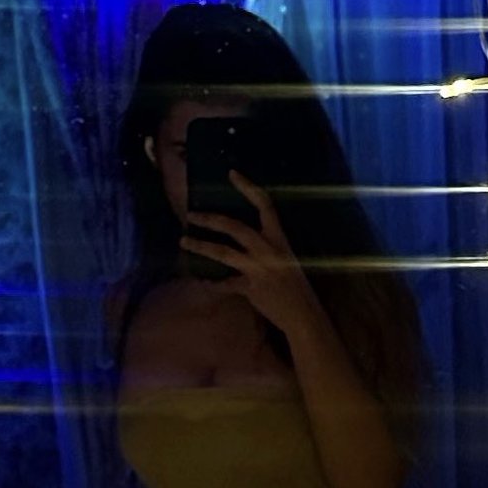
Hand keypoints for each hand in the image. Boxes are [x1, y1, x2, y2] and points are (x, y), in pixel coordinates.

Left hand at [180, 171, 316, 333]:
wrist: (304, 314)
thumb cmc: (295, 286)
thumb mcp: (285, 258)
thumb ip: (266, 247)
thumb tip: (243, 239)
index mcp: (280, 239)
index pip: (265, 205)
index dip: (248, 187)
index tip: (231, 174)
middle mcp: (269, 250)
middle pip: (235, 227)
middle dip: (210, 220)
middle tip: (190, 215)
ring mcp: (259, 269)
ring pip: (223, 252)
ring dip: (201, 246)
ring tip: (183, 242)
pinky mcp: (251, 288)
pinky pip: (225, 284)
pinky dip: (212, 283)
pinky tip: (202, 281)